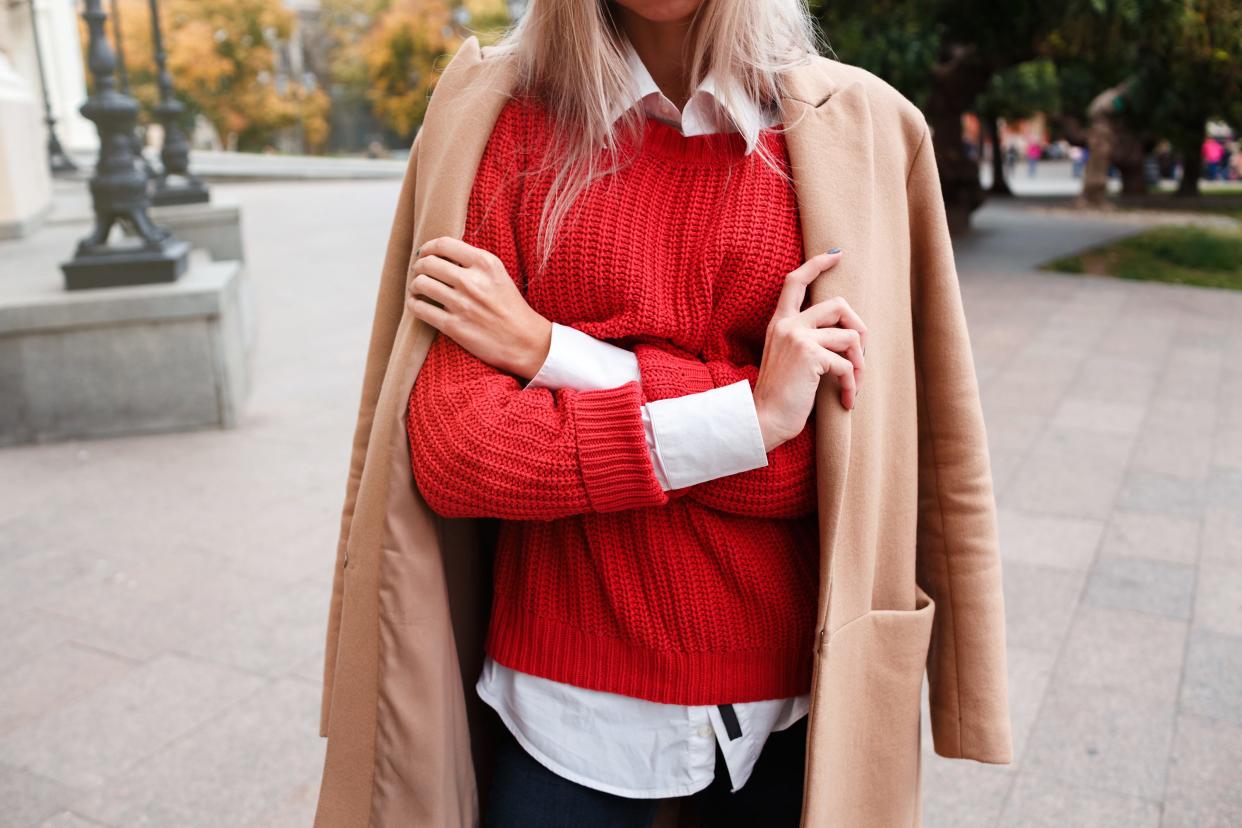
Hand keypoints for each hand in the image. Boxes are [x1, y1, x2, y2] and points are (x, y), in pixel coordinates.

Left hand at [406, 236, 551, 379]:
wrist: (525, 341)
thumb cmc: (511, 307)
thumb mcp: (499, 275)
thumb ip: (474, 262)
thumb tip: (442, 254)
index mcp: (485, 263)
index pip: (444, 244)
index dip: (428, 247)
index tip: (424, 254)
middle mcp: (472, 281)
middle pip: (428, 263)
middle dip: (418, 267)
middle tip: (419, 273)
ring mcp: (462, 304)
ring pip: (421, 284)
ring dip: (414, 285)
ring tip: (417, 289)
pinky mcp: (454, 326)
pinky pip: (420, 309)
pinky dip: (413, 305)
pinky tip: (417, 305)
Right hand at [753, 249, 866, 450]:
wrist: (763, 420)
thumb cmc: (779, 397)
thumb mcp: (789, 361)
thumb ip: (807, 341)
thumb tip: (847, 334)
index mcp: (779, 324)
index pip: (795, 282)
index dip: (817, 265)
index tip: (836, 255)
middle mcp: (788, 325)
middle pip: (838, 304)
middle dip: (859, 328)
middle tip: (861, 355)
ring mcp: (798, 337)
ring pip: (850, 335)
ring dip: (860, 363)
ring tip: (854, 384)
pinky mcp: (810, 355)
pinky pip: (847, 364)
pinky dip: (852, 384)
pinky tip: (847, 401)